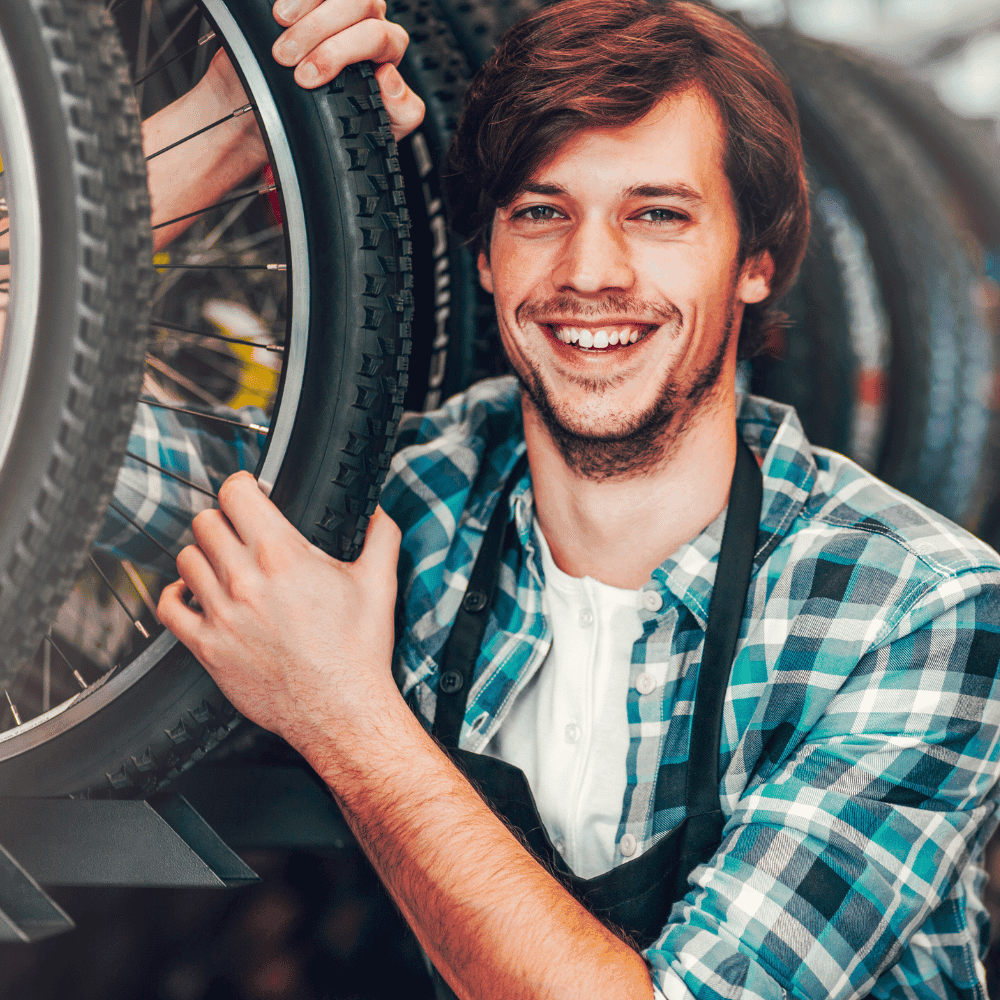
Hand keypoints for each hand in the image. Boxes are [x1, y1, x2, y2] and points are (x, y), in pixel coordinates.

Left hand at [157, 471, 402, 752]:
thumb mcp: (379, 583)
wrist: (343, 710)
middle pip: (205, 522)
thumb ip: (381, 536)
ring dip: (203, 555)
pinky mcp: (207, 648)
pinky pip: (169, 607)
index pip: (235, 493)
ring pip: (186, 558)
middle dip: (224, 520)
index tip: (250, 493)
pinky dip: (177, 594)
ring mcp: (221, 614)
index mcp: (282, 555)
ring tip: (223, 563)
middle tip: (241, 532)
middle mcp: (244, 579)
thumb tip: (378, 512)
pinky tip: (195, 594)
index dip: (242, 485)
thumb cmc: (359, 652)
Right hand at [271, 0, 424, 140]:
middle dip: (318, 28)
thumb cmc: (366, 113)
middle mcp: (372, 17)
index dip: (340, 52)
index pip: (376, 36)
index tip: (308, 76)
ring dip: (305, 3)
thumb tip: (389, 78)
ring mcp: (347, 4)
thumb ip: (403, 110)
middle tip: (286, 55)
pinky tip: (279, 10)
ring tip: (280, 22)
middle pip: (358, 4)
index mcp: (390, 45)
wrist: (343, 114)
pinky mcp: (323, 1)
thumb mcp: (390, 122)